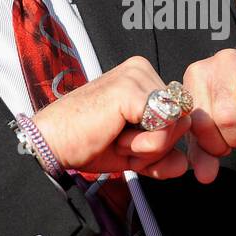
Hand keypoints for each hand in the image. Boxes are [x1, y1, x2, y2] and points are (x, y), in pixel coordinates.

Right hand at [31, 56, 189, 178]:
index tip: (125, 140)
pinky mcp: (131, 89)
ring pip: (174, 127)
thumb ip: (162, 157)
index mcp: (144, 79)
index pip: (180, 117)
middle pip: (181, 122)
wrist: (51, 144)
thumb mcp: (134, 154)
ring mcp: (137, 76)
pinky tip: (114, 136)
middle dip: (154, 146)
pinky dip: (142, 145)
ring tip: (115, 137)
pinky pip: (162, 128)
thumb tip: (184, 165)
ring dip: (146, 148)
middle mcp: (143, 70)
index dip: (159, 142)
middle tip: (118, 140)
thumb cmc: (86, 143)